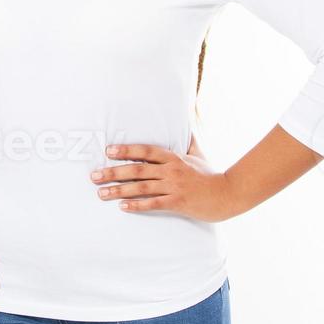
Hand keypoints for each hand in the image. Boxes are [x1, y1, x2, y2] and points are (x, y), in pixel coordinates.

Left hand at [90, 142, 242, 222]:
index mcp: (174, 157)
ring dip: (119, 190)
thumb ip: (189, 137)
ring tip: (102, 194)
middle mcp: (171, 170)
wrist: (228, 194)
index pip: (145, 150)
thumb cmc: (210, 174)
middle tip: (94, 176)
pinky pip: (154, 204)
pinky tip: (123, 207)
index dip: (126, 150)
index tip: (108, 151)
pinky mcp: (178, 203)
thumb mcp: (199, 153)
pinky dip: (137, 205)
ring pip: (141, 188)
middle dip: (113, 172)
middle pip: (137, 169)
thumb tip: (189, 116)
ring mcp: (174, 187)